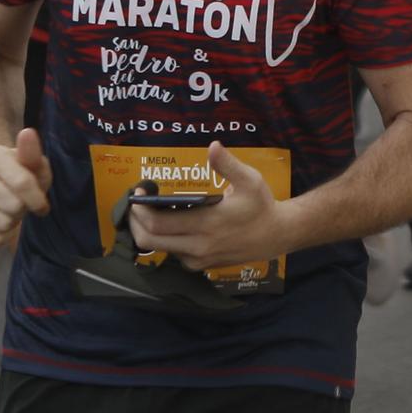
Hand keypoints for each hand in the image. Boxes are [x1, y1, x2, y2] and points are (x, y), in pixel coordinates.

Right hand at [0, 128, 51, 247]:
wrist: (0, 184)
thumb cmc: (24, 174)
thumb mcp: (35, 164)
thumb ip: (33, 152)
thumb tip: (27, 133)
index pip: (21, 183)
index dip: (38, 199)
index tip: (43, 205)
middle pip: (13, 206)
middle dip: (23, 209)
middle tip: (22, 203)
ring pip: (1, 224)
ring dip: (13, 223)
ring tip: (10, 211)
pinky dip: (2, 235)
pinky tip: (1, 222)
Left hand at [127, 140, 287, 272]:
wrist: (276, 235)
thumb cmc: (260, 206)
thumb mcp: (250, 180)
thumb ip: (228, 164)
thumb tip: (213, 146)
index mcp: (206, 224)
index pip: (158, 223)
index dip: (140, 209)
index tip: (138, 194)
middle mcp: (198, 246)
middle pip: (149, 240)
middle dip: (135, 222)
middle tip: (136, 205)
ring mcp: (198, 259)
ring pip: (159, 249)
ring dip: (149, 231)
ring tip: (150, 211)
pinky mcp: (201, 266)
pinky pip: (173, 254)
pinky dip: (165, 240)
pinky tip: (170, 223)